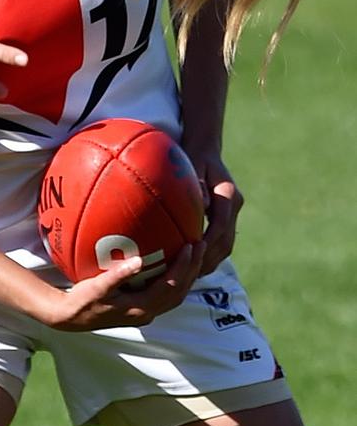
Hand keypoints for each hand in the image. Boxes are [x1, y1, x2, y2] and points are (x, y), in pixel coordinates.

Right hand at [43, 242, 204, 331]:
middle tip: (201, 243)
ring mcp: (145, 312)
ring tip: (194, 253)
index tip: (191, 245)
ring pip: (175, 295)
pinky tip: (173, 262)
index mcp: (140, 307)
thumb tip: (139, 261)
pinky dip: (175, 279)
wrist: (72, 318)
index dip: (184, 267)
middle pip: (179, 291)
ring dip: (187, 275)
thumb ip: (119, 275)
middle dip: (193, 269)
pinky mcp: (141, 308)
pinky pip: (166, 293)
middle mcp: (147, 312)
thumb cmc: (83, 300)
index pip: (171, 286)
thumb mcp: (97, 286)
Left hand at [195, 156, 242, 274]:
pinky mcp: (227, 217)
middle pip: (226, 240)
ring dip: (211, 261)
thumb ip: (198, 183)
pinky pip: (221, 241)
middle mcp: (235, 204)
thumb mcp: (193, 163)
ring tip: (190, 277)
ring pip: (226, 245)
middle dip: (210, 259)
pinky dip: (210, 255)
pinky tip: (192, 265)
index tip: (193, 254)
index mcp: (229, 193)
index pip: (220, 224)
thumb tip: (203, 205)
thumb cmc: (194, 154)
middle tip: (190, 274)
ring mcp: (233, 212)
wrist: (206, 148)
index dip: (209, 241)